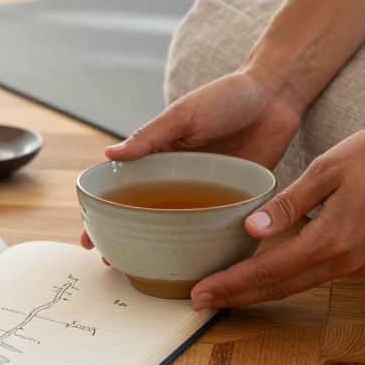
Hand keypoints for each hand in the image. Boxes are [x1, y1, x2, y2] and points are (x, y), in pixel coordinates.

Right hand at [79, 69, 303, 251]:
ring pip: (182, 227)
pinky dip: (207, 244)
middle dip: (128, 239)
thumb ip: (150, 136)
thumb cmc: (225, 96)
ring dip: (165, 249)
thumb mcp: (183, 114)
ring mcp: (209, 191)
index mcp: (163, 157)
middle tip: (111, 262)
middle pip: (150, 214)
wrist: (275, 94)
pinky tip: (198, 263)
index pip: (127, 189)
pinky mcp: (238, 197)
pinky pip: (219, 225)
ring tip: (147, 270)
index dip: (106, 212)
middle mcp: (182, 178)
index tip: (88, 237)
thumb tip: (110, 154)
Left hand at [188, 115, 364, 308]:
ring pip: (298, 284)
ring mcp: (360, 263)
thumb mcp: (327, 168)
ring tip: (225, 290)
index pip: (269, 270)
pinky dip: (286, 277)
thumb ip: (289, 202)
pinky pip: (316, 274)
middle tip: (201, 299)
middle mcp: (347, 261)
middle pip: (281, 287)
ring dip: (260, 289)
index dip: (232, 283)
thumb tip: (251, 229)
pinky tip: (265, 271)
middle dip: (239, 295)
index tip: (201, 292)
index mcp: (333, 239)